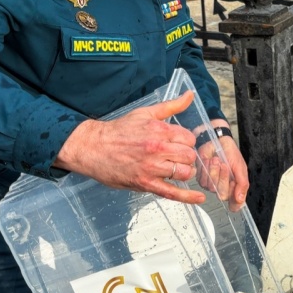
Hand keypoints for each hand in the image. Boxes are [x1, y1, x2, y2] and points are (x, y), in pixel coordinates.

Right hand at [55, 91, 205, 203]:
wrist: (92, 147)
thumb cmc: (119, 130)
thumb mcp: (145, 113)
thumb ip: (171, 106)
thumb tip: (190, 94)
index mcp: (159, 130)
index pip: (189, 138)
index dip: (187, 142)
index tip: (179, 143)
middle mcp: (157, 149)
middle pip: (189, 156)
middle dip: (186, 156)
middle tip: (176, 156)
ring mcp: (151, 168)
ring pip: (184, 173)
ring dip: (184, 172)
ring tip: (176, 169)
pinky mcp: (145, 183)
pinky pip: (171, 192)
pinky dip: (187, 197)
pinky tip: (199, 198)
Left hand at [195, 121, 249, 210]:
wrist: (217, 140)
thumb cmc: (230, 153)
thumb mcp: (240, 168)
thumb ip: (242, 184)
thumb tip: (240, 200)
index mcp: (236, 187)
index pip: (235, 204)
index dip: (234, 201)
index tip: (234, 190)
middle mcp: (224, 188)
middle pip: (222, 195)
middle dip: (223, 178)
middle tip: (224, 165)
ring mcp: (213, 184)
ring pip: (211, 187)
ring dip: (214, 171)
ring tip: (216, 160)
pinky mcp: (202, 179)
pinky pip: (203, 181)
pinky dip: (206, 169)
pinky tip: (209, 161)